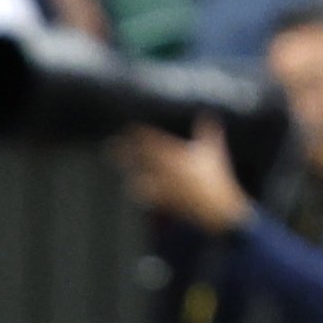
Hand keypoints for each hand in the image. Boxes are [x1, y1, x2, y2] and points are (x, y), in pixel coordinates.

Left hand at [110, 121, 245, 231]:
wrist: (214, 207)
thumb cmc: (214, 177)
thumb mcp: (214, 151)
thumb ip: (208, 132)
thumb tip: (208, 115)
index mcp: (173, 155)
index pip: (149, 141)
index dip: (137, 133)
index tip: (128, 128)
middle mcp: (162, 170)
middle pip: (138, 158)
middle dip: (123, 152)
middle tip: (109, 146)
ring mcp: (161, 187)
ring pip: (138, 180)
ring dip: (132, 176)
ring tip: (127, 176)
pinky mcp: (164, 201)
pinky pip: (149, 198)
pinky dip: (142, 195)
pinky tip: (137, 194)